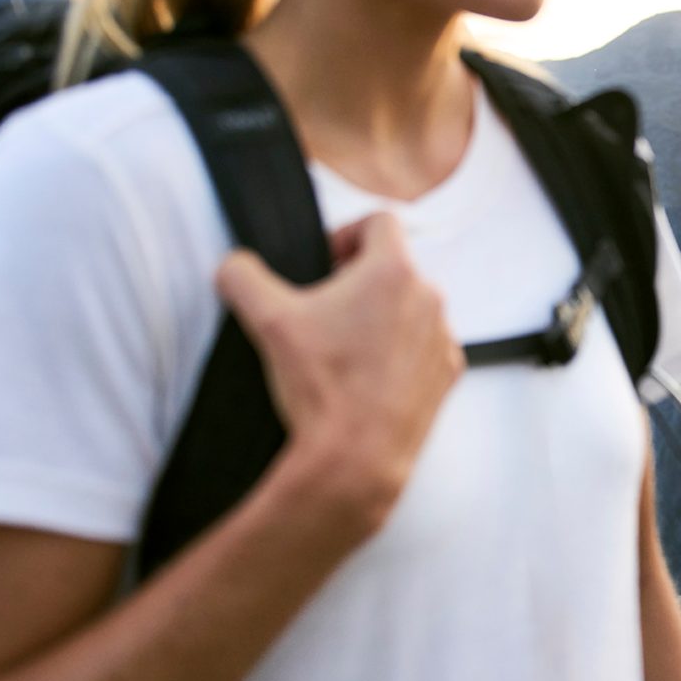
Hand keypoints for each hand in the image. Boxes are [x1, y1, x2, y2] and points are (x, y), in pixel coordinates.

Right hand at [216, 212, 464, 518]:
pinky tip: (366, 379)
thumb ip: (242, 275)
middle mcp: (430, 298)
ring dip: (379, 319)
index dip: (345, 234)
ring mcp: (444, 338)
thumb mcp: (266, 320)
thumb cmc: (319, 387)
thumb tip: (233, 266)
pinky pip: (422, 348)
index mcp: (394, 271)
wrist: (356, 459)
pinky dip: (398, 354)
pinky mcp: (448, 375)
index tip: (323, 266)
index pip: (379, 221)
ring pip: (409, 309)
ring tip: (343, 352)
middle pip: (393, 268)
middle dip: (357, 282)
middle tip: (322, 313)